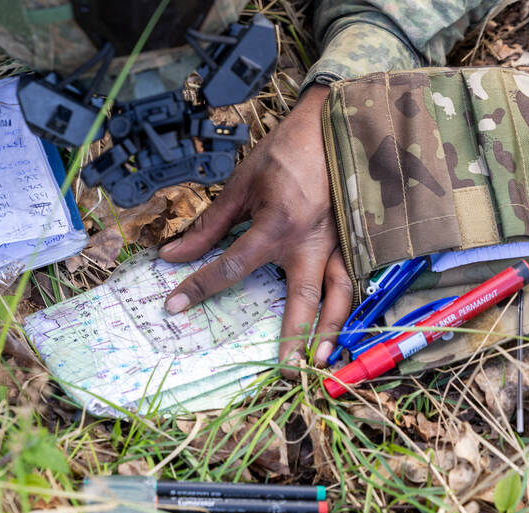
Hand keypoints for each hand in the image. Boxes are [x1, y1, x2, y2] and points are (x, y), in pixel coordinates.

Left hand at [158, 84, 352, 376]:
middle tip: (284, 371)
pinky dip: (350, 306)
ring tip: (321, 362)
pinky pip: (356, 279)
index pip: (232, 268)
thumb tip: (173, 254)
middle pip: (302, 298)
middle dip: (293, 337)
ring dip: (331, 330)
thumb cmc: (286, 151)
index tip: (174, 307)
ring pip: (341, 295)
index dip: (199, 288)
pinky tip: (343, 326)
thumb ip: (209, 225)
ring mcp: (338, 243)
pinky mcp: (356, 239)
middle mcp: (310, 242)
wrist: (336, 123)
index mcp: (276, 225)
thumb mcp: (241, 184)